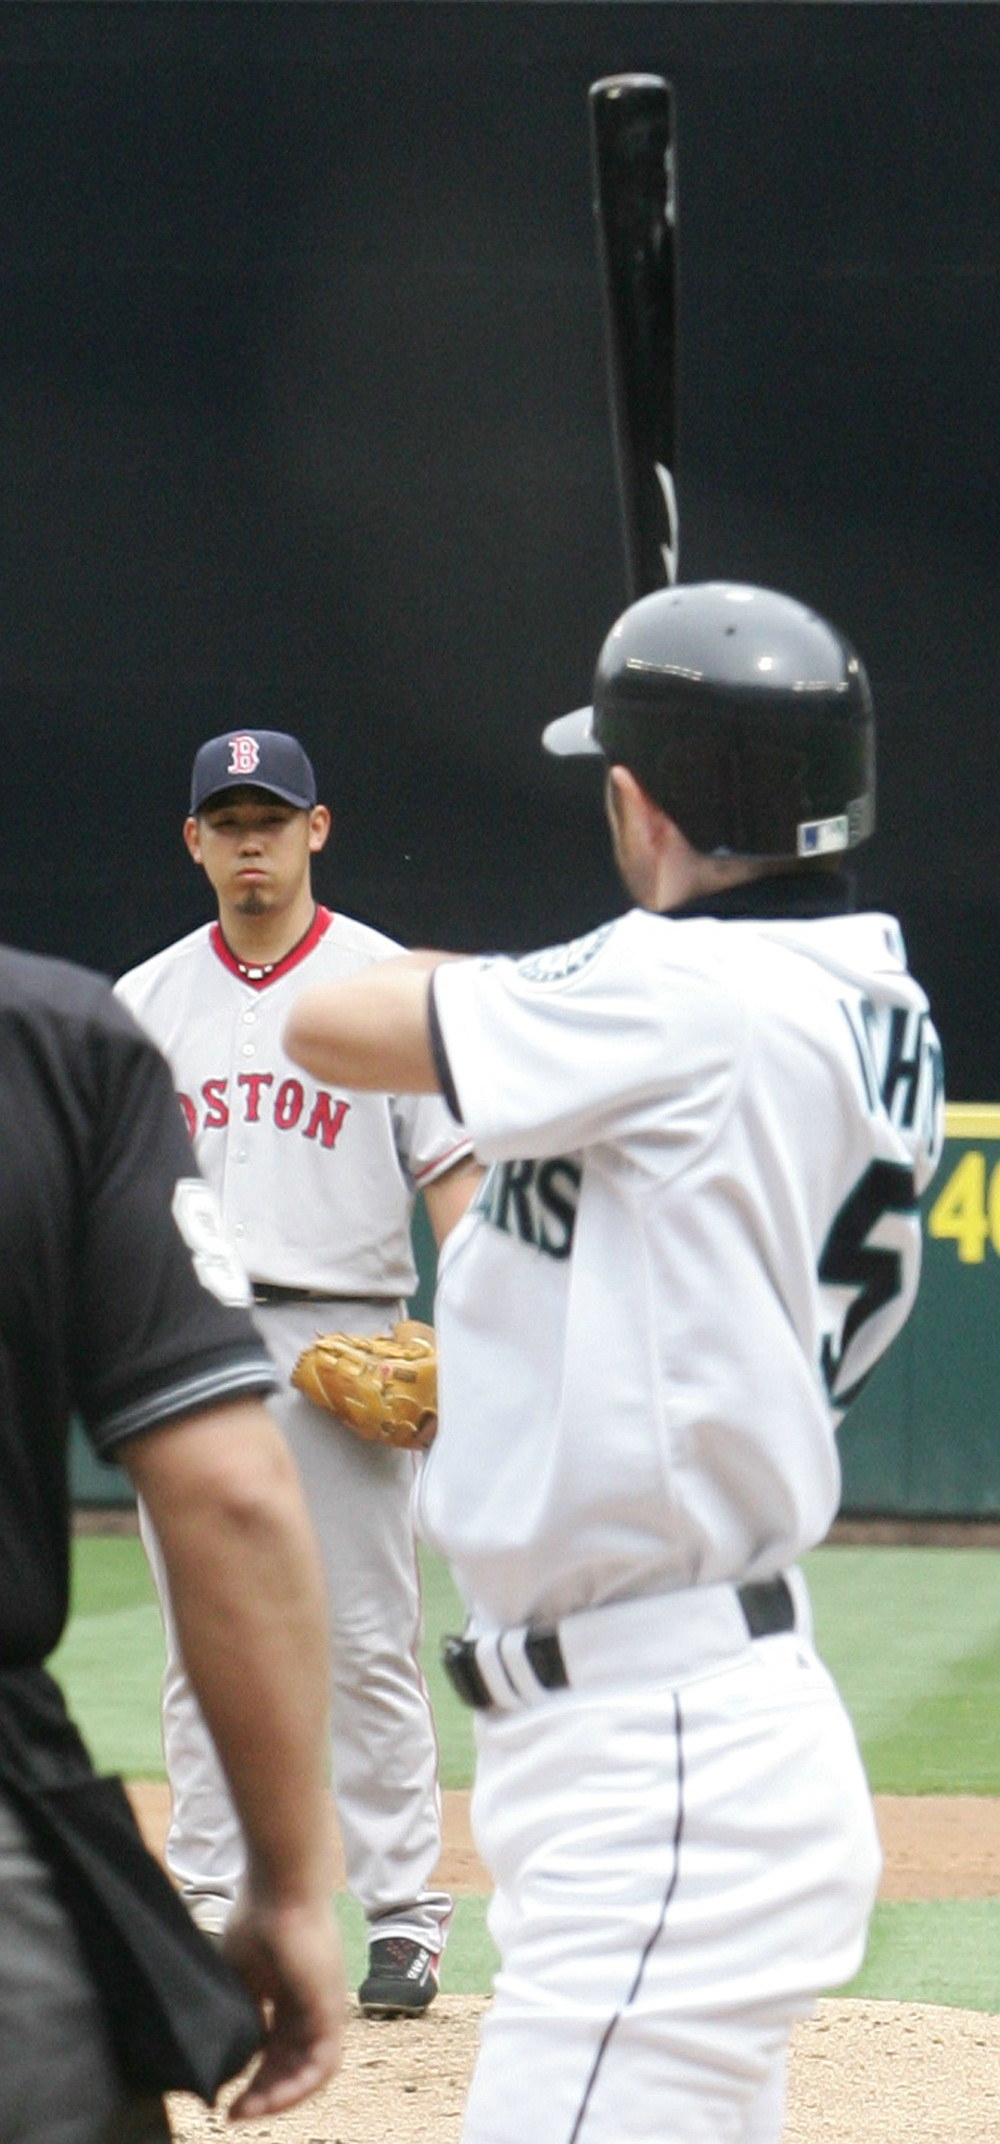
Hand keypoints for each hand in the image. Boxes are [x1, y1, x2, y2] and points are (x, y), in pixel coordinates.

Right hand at [222, 1895, 346, 2119]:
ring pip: (312, 2070)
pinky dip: (299, 2085)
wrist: (279, 1884)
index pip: (278, 2048)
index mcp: (290, 1994)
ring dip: (281, 2096)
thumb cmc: (257, 1916)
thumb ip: (242, 2008)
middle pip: (293, 2063)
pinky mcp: (331, 2007)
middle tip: (235, 2114)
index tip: (227, 2098)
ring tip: (250, 2112)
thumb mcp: (240, 1972)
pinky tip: (271, 2099)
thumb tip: (233, 2049)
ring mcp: (325, 2006)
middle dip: (265, 2093)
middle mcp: (312, 2004)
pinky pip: (324, 2061)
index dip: (254, 2076)